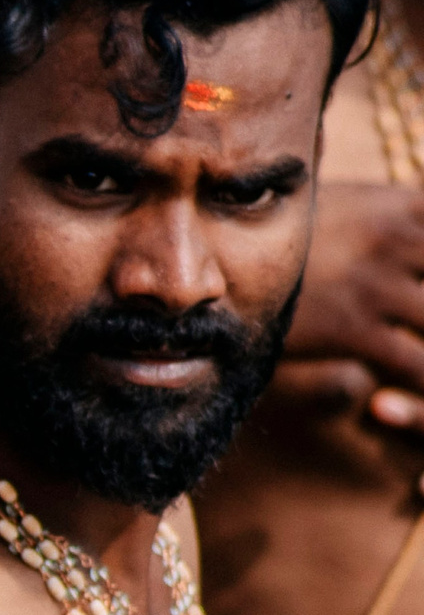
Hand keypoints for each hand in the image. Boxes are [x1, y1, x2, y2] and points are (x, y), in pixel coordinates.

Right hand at [281, 181, 423, 430]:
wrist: (210, 260)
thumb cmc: (274, 240)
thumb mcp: (344, 209)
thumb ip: (391, 215)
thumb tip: (413, 217)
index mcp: (403, 206)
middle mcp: (397, 237)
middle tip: (420, 332)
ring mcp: (377, 282)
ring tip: (420, 386)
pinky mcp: (353, 326)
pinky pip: (415, 366)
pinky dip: (420, 392)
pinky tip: (393, 408)